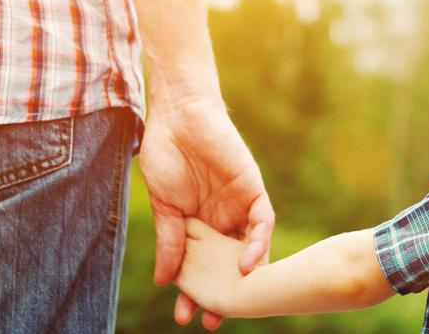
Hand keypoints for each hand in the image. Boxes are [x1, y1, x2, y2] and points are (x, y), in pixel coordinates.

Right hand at [139, 95, 274, 328]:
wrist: (179, 115)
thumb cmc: (166, 155)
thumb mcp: (165, 206)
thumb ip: (170, 241)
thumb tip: (165, 281)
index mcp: (200, 226)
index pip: (204, 266)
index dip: (197, 292)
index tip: (186, 315)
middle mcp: (223, 220)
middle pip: (230, 264)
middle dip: (225, 292)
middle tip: (214, 320)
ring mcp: (239, 206)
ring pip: (251, 248)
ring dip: (246, 276)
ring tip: (235, 301)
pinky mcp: (252, 189)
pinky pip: (263, 221)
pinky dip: (258, 243)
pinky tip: (248, 263)